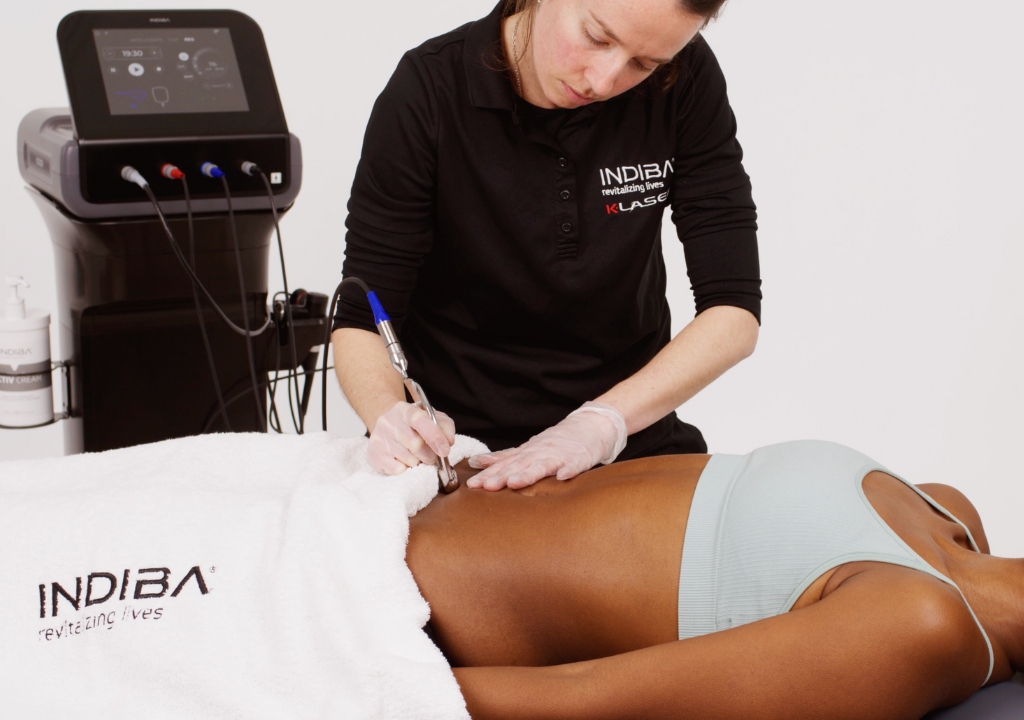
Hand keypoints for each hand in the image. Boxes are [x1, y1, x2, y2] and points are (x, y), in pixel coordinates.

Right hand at [367, 401, 455, 474]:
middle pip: (415, 444)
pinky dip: (405, 469)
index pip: (420, 421)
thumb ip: (445, 428)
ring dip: (417, 462)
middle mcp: (389, 421)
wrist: (389, 424)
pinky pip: (396, 470)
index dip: (434, 436)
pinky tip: (403, 461)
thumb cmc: (416, 425)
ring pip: (407, 459)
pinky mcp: (373, 454)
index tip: (445, 451)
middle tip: (430, 456)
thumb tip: (448, 441)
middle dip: (429, 455)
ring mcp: (379, 438)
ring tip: (414, 456)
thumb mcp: (434, 419)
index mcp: (406, 410)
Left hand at [466, 402, 627, 490]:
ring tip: (514, 483)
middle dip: (502, 476)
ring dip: (528, 474)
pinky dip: (568, 470)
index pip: (505, 465)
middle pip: (519, 465)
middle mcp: (540, 452)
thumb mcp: (528, 448)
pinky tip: (562, 477)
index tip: (472, 485)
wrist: (590, 426)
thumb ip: (504, 457)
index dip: (489, 475)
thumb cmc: (556, 442)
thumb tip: (476, 463)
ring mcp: (560, 455)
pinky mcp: (579, 458)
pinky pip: (574, 465)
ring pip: (542, 465)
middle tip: (486, 487)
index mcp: (527, 452)